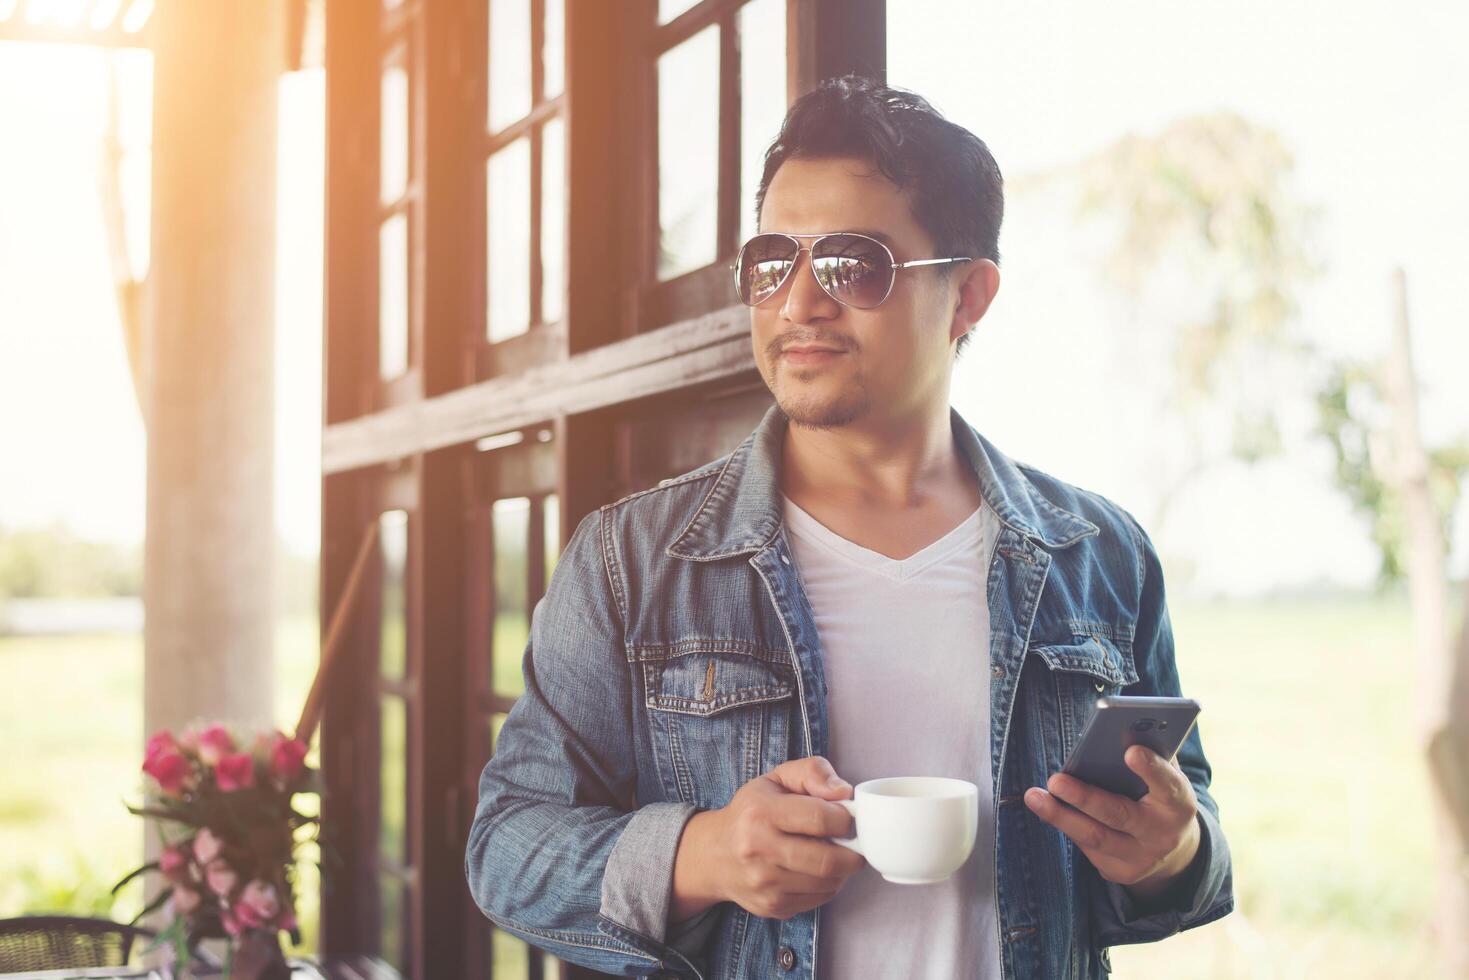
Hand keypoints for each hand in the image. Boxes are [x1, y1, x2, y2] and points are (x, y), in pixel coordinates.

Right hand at [670, 756, 865, 922]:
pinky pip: (819, 899)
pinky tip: (817, 870)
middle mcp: (758, 850)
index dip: (845, 818)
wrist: (715, 854)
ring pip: (828, 884)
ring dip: (842, 870)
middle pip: (827, 860)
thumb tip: (844, 792)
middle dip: (852, 852)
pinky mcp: (772, 906)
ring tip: (836, 854)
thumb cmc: (753, 811)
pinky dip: (828, 885)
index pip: (820, 818)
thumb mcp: (778, 778)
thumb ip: (813, 772)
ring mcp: (764, 883)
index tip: (847, 817)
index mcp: (760, 812)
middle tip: (854, 842)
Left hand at [1023, 745, 1200, 897]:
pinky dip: (1066, 824)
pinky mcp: (1120, 872)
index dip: (1152, 770)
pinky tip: (1047, 809)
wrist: (1174, 852)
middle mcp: (1162, 834)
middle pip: (1120, 815)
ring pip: (1095, 837)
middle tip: (1055, 780)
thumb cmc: (1160, 797)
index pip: (1168, 786)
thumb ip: (1149, 755)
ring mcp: (1141, 858)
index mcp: (1179, 804)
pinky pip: (1087, 848)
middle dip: (1085, 797)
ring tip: (1034, 797)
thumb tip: (1117, 728)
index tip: (1131, 751)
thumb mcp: (1165, 778)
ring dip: (1060, 816)